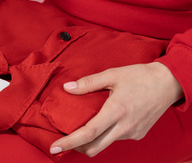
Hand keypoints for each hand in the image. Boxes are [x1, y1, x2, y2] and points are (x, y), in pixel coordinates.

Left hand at [50, 62, 183, 157]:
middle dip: (77, 148)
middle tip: (64, 141)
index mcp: (116, 111)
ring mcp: (132, 133)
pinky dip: (106, 134)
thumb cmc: (139, 76)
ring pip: (106, 144)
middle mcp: (124, 127)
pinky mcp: (138, 134)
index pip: (88, 133)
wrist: (167, 83)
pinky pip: (117, 138)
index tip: (55, 147)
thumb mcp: (112, 74)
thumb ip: (88, 83)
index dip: (69, 141)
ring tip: (82, 128)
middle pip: (95, 148)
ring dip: (92, 140)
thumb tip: (67, 88)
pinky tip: (104, 122)